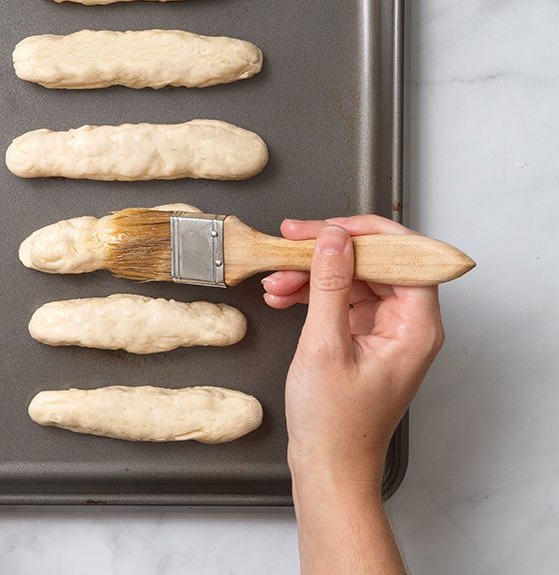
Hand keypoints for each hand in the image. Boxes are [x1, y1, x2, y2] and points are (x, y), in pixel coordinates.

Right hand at [261, 215, 444, 489]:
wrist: (328, 466)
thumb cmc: (335, 424)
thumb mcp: (325, 346)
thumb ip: (330, 286)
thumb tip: (333, 239)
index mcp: (416, 327)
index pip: (406, 256)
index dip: (365, 234)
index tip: (325, 227)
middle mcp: (408, 325)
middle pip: (376, 263)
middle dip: (329, 252)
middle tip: (290, 243)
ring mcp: (386, 331)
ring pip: (353, 279)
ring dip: (312, 274)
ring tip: (277, 280)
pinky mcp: (364, 338)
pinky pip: (341, 299)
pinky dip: (311, 294)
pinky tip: (282, 297)